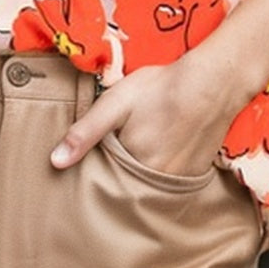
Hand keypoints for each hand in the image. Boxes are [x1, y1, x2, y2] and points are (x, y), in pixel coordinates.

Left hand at [50, 54, 236, 176]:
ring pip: (150, 186)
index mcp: (131, 167)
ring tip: (145, 145)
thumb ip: (85, 132)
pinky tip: (165, 147)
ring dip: (142, 173)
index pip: (105, 179)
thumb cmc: (160, 89)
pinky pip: (171, 182)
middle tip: (126, 142)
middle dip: (120, 173)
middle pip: (128, 186)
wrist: (213, 82)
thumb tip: (55, 162)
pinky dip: (164, 170)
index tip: (98, 153)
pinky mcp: (197, 175)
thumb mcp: (115, 103)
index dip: (100, 165)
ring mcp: (179, 182)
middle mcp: (156, 182)